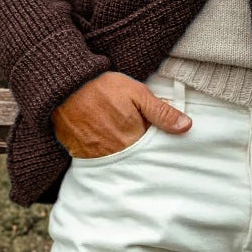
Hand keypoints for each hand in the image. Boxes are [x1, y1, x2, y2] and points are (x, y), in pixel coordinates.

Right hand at [50, 71, 191, 157]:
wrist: (66, 88)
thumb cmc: (103, 87)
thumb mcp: (137, 93)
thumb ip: (161, 112)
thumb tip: (186, 126)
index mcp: (133, 138)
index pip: (153, 151)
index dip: (159, 144)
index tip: (162, 138)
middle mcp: (116, 154)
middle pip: (138, 161)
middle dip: (144, 154)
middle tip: (143, 140)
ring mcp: (98, 158)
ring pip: (121, 164)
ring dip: (127, 156)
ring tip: (126, 140)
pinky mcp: (82, 157)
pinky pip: (101, 164)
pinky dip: (109, 158)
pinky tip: (110, 144)